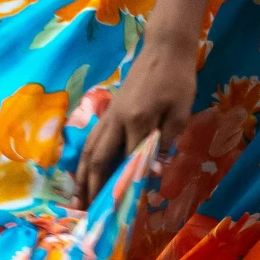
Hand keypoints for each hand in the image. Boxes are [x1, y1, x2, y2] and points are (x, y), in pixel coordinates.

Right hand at [75, 37, 198, 206]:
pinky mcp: (110, 110)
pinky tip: (85, 170)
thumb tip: (153, 168)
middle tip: (84, 210)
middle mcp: (117, 120)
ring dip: (83, 174)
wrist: (165, 48)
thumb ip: (167, 140)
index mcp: (137, 120)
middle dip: (91, 186)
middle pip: (99, 158)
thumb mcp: (181, 110)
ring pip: (90, 148)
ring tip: (77, 197)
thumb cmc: (178, 79)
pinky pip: (94, 138)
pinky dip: (87, 157)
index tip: (118, 207)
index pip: (127, 160)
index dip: (123, 184)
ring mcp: (110, 114)